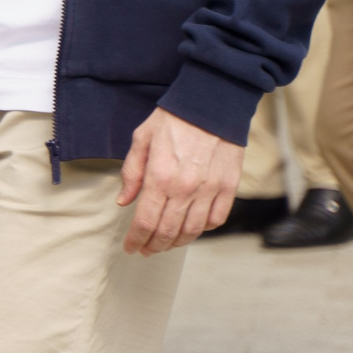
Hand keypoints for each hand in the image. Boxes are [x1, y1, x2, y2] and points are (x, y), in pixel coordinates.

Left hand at [116, 108, 243, 254]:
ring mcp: (209, 190)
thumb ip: (131, 172)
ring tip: (165, 244)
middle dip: (153, 246)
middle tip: (145, 250)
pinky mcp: (228, 187)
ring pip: (193, 231)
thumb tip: (123, 202)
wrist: (211, 103)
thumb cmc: (173, 118)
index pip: (145, 221)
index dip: (136, 239)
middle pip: (167, 232)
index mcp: (160, 176)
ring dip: (177, 242)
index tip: (130, 247)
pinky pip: (216, 219)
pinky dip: (203, 230)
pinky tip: (192, 229)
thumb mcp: (142, 138)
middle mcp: (185, 188)